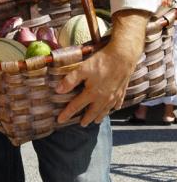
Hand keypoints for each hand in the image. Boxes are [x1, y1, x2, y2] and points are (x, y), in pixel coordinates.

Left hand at [56, 10, 148, 125]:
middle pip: (93, 112)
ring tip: (96, 121)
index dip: (67, 114)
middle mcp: (103, 98)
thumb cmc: (101, 61)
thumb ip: (70, 80)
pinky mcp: (122, 90)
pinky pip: (117, 103)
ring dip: (100, 116)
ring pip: (105, 110)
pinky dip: (114, 107)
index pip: (76, 106)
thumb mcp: (82, 69)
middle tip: (82, 124)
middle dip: (86, 119)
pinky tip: (114, 108)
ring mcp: (114, 96)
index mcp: (92, 93)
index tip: (60, 121)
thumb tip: (58, 90)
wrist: (123, 56)